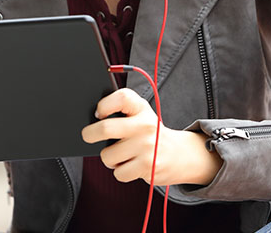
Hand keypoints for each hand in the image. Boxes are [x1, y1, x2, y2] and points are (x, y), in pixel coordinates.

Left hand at [81, 88, 222, 185]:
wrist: (181, 154)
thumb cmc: (149, 133)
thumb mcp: (140, 115)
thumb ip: (120, 112)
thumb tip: (92, 122)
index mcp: (141, 108)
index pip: (121, 98)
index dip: (104, 105)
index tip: (99, 114)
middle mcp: (145, 125)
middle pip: (105, 128)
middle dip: (89, 134)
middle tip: (89, 136)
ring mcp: (147, 146)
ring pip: (107, 156)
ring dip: (109, 159)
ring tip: (121, 155)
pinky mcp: (148, 166)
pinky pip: (118, 173)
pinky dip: (120, 172)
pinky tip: (130, 165)